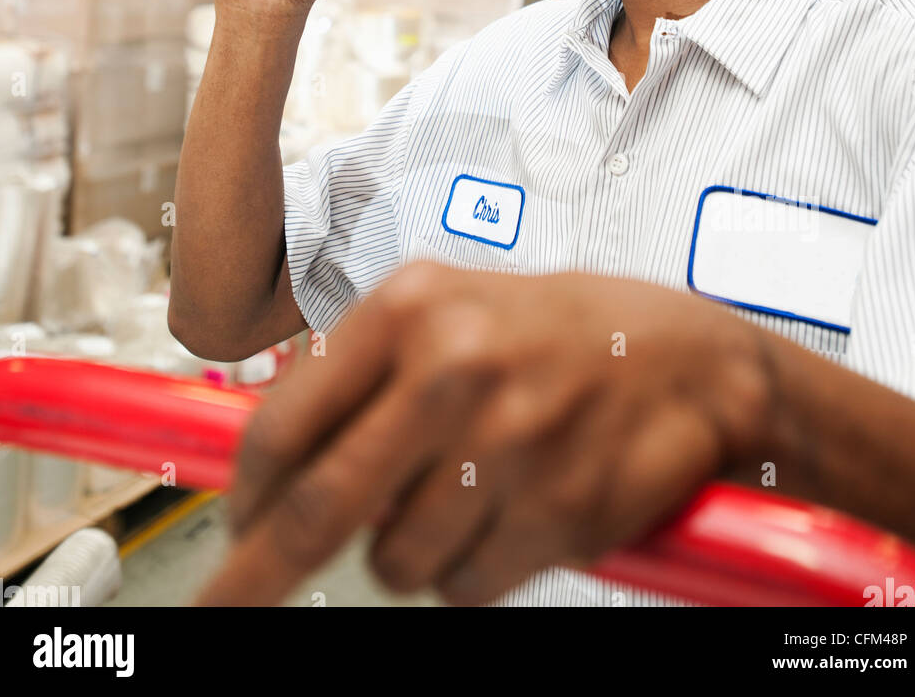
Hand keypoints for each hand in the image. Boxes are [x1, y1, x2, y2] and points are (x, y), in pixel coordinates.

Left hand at [195, 264, 769, 606]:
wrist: (691, 358)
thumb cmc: (559, 331)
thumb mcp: (452, 310)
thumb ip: (364, 371)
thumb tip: (273, 461)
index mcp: (413, 306)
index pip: (289, 419)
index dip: (248, 491)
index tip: (237, 524)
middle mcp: (454, 369)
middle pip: (320, 508)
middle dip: (256, 575)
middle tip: (223, 607)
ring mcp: (509, 444)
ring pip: (397, 562)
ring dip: (409, 553)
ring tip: (462, 496)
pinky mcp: (558, 512)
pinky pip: (466, 588)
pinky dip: (471, 572)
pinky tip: (509, 516)